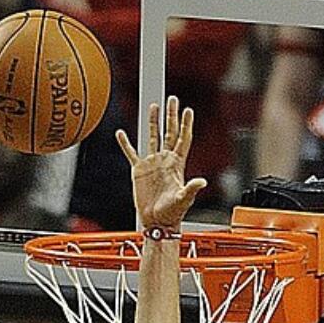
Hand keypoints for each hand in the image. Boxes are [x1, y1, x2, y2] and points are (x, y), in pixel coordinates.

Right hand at [117, 97, 206, 232]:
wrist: (157, 223)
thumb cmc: (172, 213)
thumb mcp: (183, 200)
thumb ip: (191, 189)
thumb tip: (202, 182)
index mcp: (177, 164)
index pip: (182, 139)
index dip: (185, 124)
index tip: (188, 110)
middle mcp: (165, 160)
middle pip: (169, 132)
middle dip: (171, 115)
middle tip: (172, 99)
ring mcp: (152, 164)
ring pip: (152, 137)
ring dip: (153, 122)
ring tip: (153, 106)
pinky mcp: (139, 171)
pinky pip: (131, 153)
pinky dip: (125, 143)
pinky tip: (121, 133)